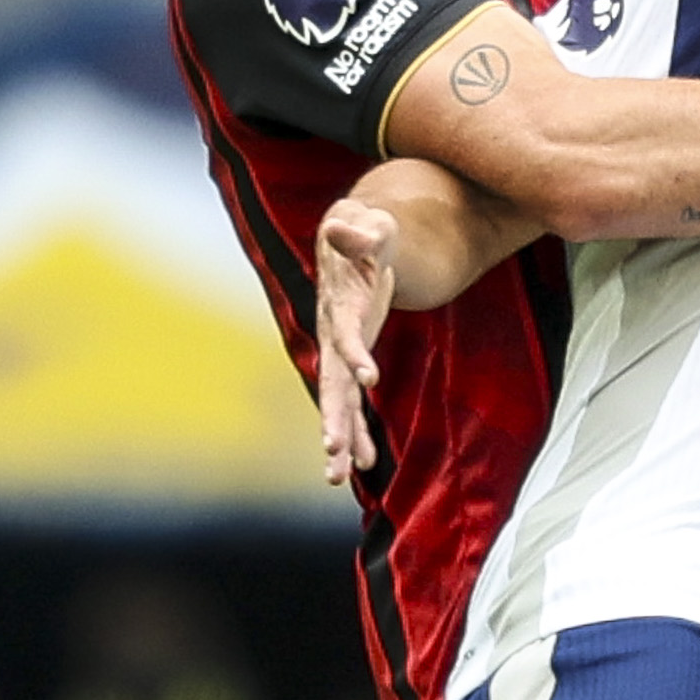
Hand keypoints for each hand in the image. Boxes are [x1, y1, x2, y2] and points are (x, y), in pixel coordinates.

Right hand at [312, 194, 400, 488]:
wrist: (355, 241)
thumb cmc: (365, 230)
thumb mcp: (367, 223)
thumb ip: (357, 231)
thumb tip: (344, 228)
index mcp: (340, 304)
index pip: (345, 333)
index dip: (355, 354)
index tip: (368, 379)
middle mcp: (333, 336)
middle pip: (331, 382)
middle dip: (333, 416)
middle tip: (332, 450)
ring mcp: (339, 353)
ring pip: (338, 402)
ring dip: (339, 438)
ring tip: (337, 476)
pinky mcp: (350, 362)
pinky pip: (351, 403)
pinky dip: (356, 432)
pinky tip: (363, 464)